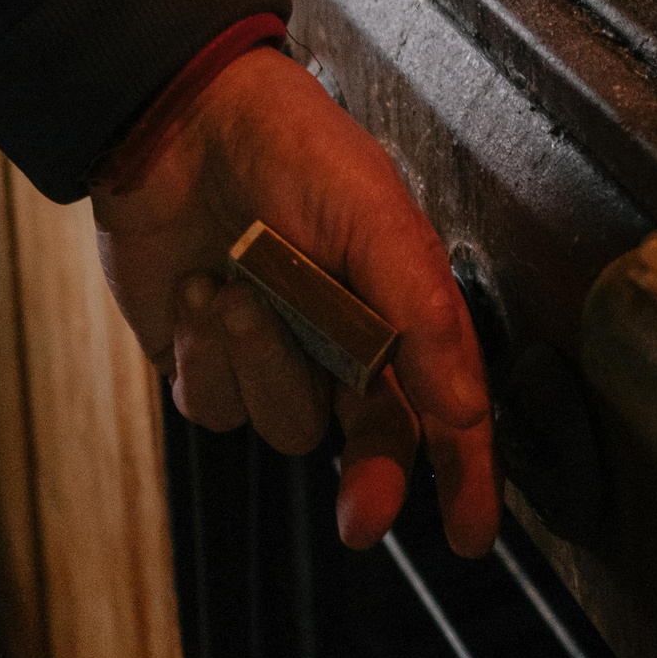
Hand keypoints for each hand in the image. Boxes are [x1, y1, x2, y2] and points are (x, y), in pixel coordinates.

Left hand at [89, 46, 497, 555]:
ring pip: (283, 425)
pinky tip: (198, 289)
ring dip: (260, 361)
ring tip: (238, 284)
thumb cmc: (297, 154)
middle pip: (372, 447)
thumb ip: (424, 319)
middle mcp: (343, 347)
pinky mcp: (206, 363)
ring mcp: (275, 359)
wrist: (182, 122)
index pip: (446, 413)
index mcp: (402, 312)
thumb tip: (465, 410)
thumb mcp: (378, 221)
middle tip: (363, 517)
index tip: (474, 536)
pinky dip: (204, 353)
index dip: (466, 478)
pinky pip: (214, 406)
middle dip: (370, 481)